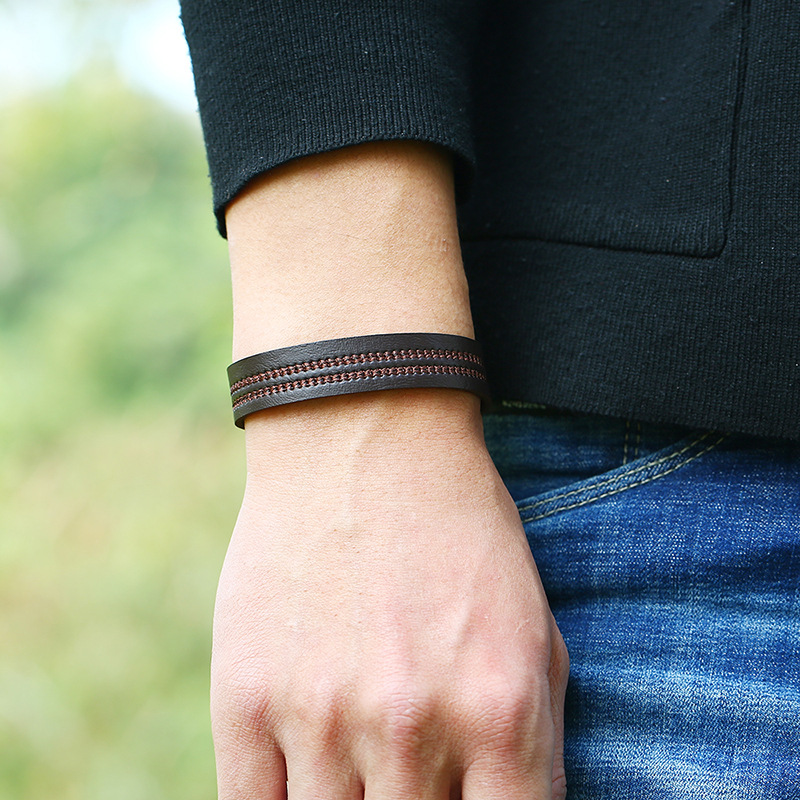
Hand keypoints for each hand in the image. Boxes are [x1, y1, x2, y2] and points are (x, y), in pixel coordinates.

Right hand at [211, 390, 568, 798]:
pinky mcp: (246, 700)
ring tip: (364, 760)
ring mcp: (321, 716)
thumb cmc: (458, 530)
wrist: (361, 442)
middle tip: (416, 770)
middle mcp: (412, 724)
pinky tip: (309, 771)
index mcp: (497, 708)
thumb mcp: (532, 625)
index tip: (467, 797)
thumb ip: (535, 738)